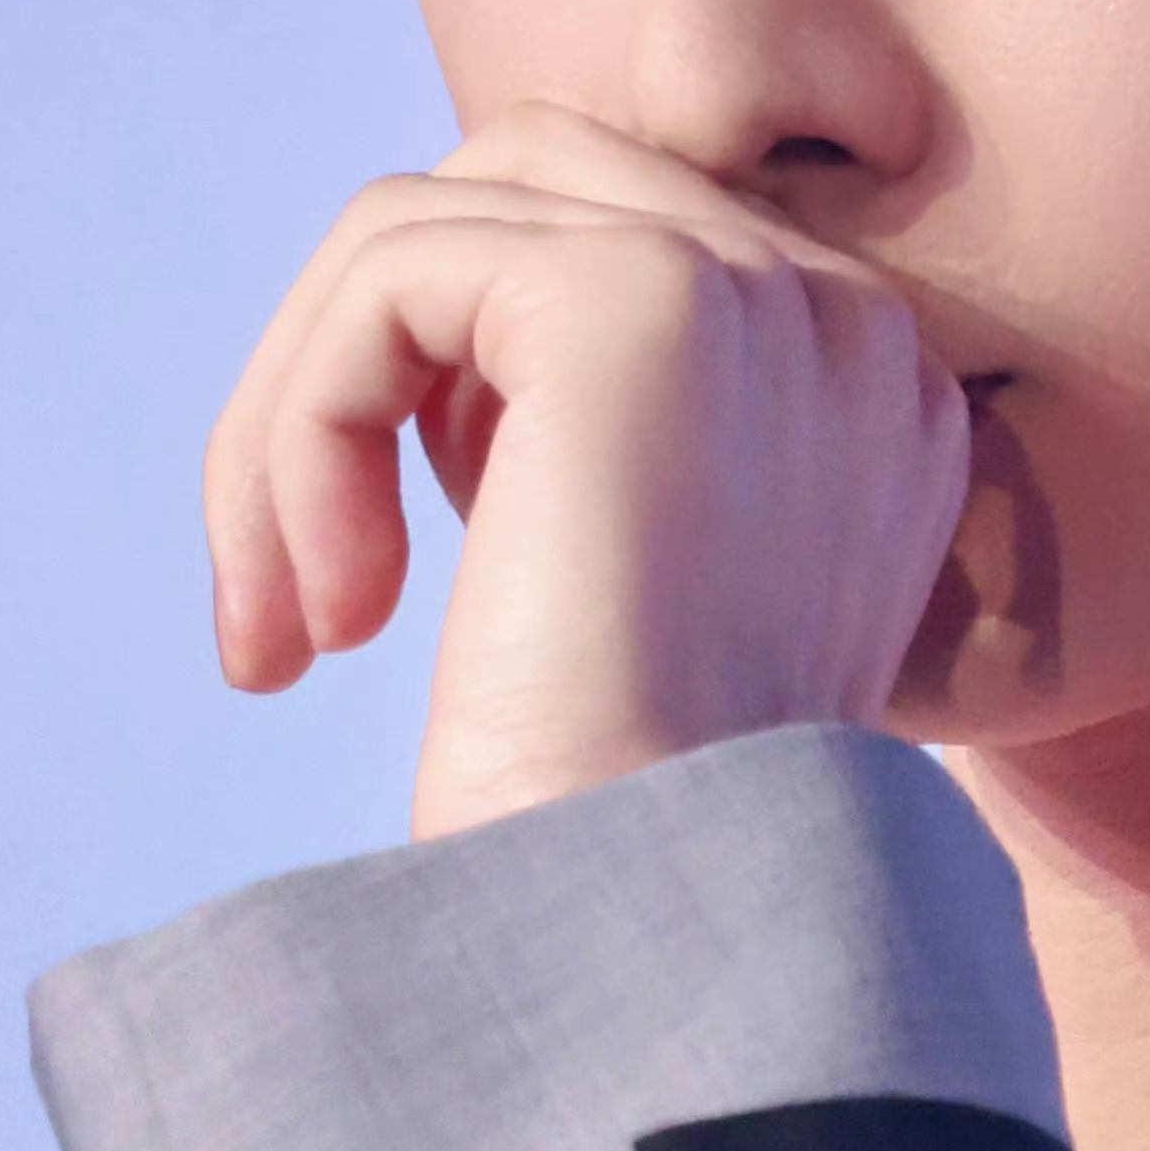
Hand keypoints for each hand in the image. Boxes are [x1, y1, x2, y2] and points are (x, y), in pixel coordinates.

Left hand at [205, 104, 974, 838]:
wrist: (658, 957)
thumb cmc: (614, 850)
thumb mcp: (628, 607)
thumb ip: (584, 450)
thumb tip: (418, 340)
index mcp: (862, 392)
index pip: (604, 248)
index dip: (449, 390)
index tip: (385, 596)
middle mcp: (843, 320)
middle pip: (510, 193)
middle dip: (352, 371)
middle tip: (293, 595)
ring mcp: (757, 296)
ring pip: (423, 228)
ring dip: (296, 421)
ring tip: (287, 625)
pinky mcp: (637, 305)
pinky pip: (388, 280)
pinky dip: (301, 432)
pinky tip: (326, 619)